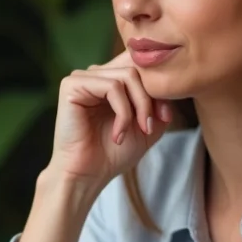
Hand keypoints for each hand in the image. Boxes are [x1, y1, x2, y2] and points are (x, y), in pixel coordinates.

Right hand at [46, 52, 171, 189]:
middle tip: (149, 128)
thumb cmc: (113, 153)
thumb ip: (160, 103)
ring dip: (139, 107)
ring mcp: (82, 77)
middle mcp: (96, 74)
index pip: (142, 66)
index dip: (159, 89)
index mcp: (111, 79)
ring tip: (135, 132)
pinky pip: (111, 87)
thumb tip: (168, 87)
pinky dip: (122, 112)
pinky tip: (118, 134)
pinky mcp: (72, 85)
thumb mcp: (148, 126)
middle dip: (150, 100)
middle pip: (137, 70)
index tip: (165, 118)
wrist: (88, 176)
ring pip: (127, 76)